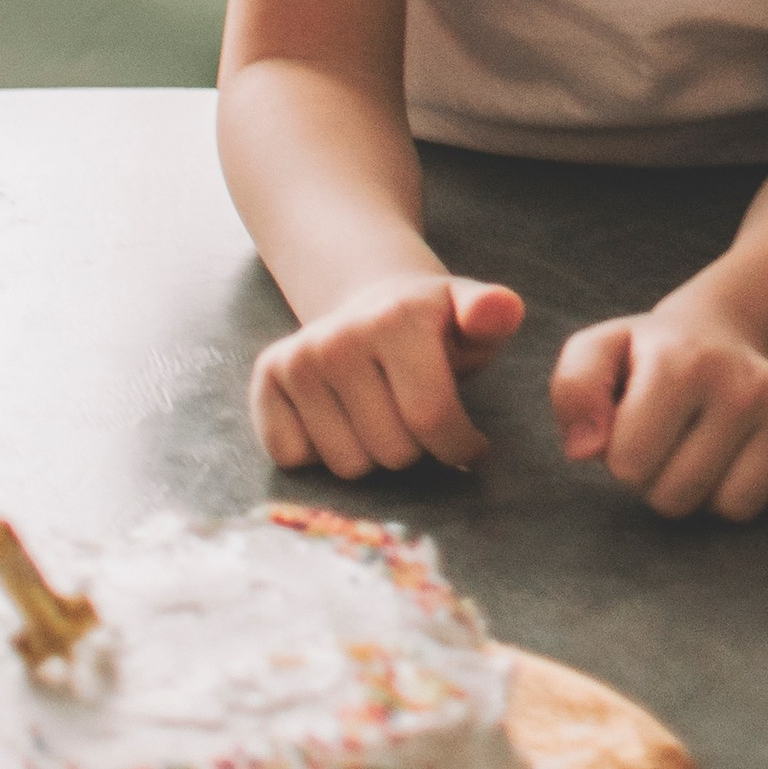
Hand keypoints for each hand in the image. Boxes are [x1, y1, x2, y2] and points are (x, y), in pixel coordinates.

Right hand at [251, 272, 524, 476]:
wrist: (370, 303)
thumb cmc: (434, 326)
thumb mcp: (472, 316)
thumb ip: (492, 314)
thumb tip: (500, 310)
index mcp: (398, 318)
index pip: (432, 418)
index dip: (460, 447)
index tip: (472, 447)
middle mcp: (340, 336)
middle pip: (391, 451)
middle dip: (418, 451)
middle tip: (418, 421)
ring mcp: (299, 357)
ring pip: (346, 465)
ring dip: (372, 456)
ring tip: (383, 418)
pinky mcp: (267, 377)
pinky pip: (295, 458)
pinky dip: (320, 453)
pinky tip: (340, 419)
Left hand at [548, 294, 767, 522]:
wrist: (720, 332)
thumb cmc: (649, 358)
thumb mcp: (598, 354)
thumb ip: (574, 391)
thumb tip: (586, 449)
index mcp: (679, 361)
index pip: (631, 466)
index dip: (625, 458)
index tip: (637, 429)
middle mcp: (741, 379)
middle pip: (680, 497)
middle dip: (664, 482)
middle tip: (674, 441)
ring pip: (737, 508)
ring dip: (714, 492)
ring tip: (709, 448)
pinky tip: (755, 453)